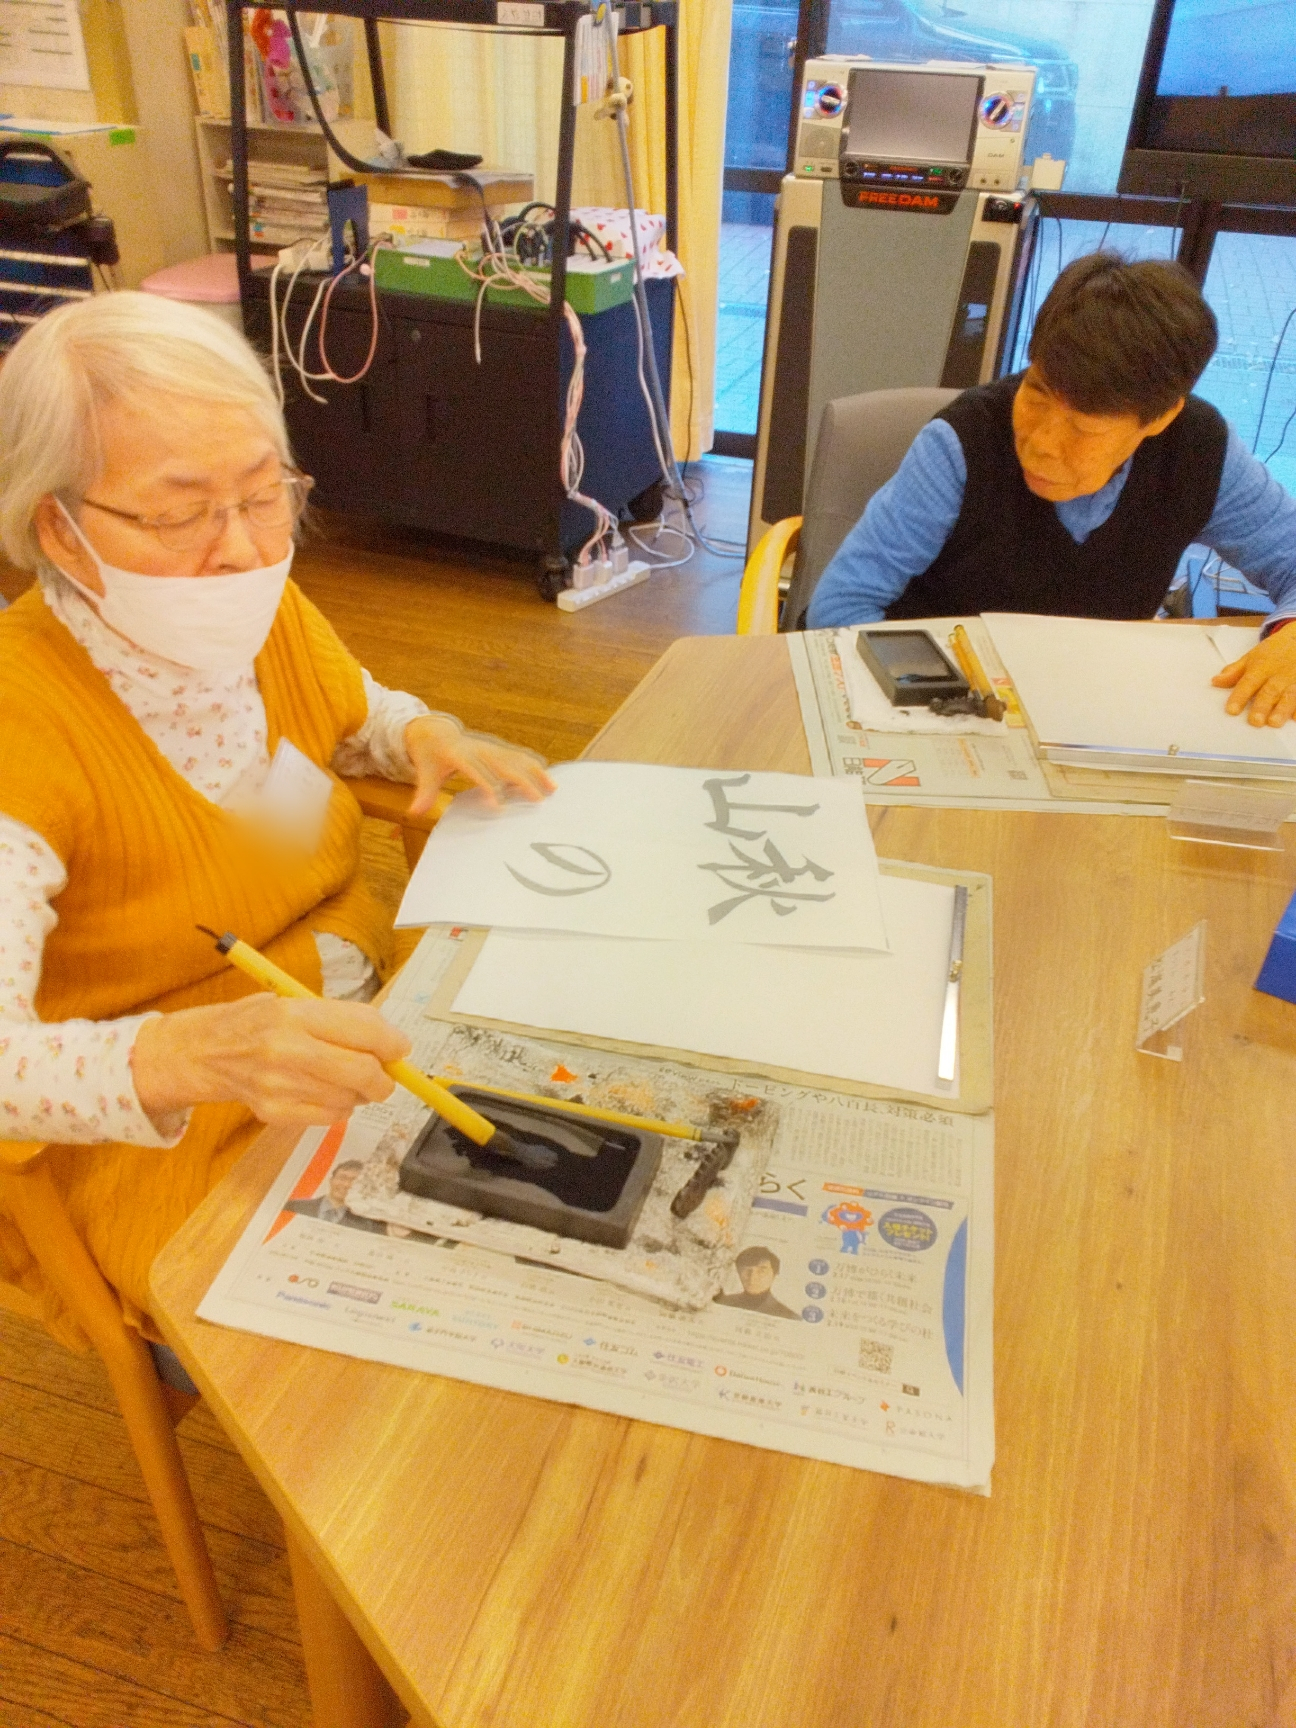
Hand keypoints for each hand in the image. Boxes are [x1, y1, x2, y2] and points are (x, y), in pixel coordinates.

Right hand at [131, 995, 411, 1130]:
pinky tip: (324, 1094)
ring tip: (343, 1079)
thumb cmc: (255, 1022)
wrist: (201, 1052)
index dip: (392, 1043)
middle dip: (384, 1078)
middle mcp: (286, 1049)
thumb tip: (392, 1044)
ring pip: (350, 1099)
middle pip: (362, 1072)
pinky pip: (330, 1118)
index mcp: (295, 1013)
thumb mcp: (293, 1003)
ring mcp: (278, 1085)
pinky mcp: (273, 1113)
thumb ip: (340, 1021)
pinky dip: (339, 1109)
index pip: (364, 1029)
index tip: (400, 1049)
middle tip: (384, 1076)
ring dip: (359, 1093)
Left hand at [404, 714, 554, 813]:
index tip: (499, 806)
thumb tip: (414, 812)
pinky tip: (550, 779)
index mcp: (460, 755)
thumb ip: (424, 793)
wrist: (435, 731)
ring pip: (518, 759)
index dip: (489, 788)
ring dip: (536, 773)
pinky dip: (535, 766)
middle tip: (537, 800)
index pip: (477, 772)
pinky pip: (520, 756)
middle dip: (522, 781)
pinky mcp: (499, 749)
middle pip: (504, 765)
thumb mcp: (424, 772)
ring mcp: (492, 747)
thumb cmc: (430, 755)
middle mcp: (480, 749)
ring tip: (553, 789)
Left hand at [1212, 624, 1295, 726]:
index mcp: (1261, 668)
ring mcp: (1295, 679)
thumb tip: (1215, 682)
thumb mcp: (1253, 656)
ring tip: (1274, 723)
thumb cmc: (1274, 650)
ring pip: (1289, 695)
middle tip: (1255, 722)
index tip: (1231, 711)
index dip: (1239, 697)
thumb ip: (1235, 671)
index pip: (1248, 683)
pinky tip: (1295, 719)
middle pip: (1269, 691)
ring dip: (1282, 710)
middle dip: (1262, 706)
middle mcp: (1278, 674)